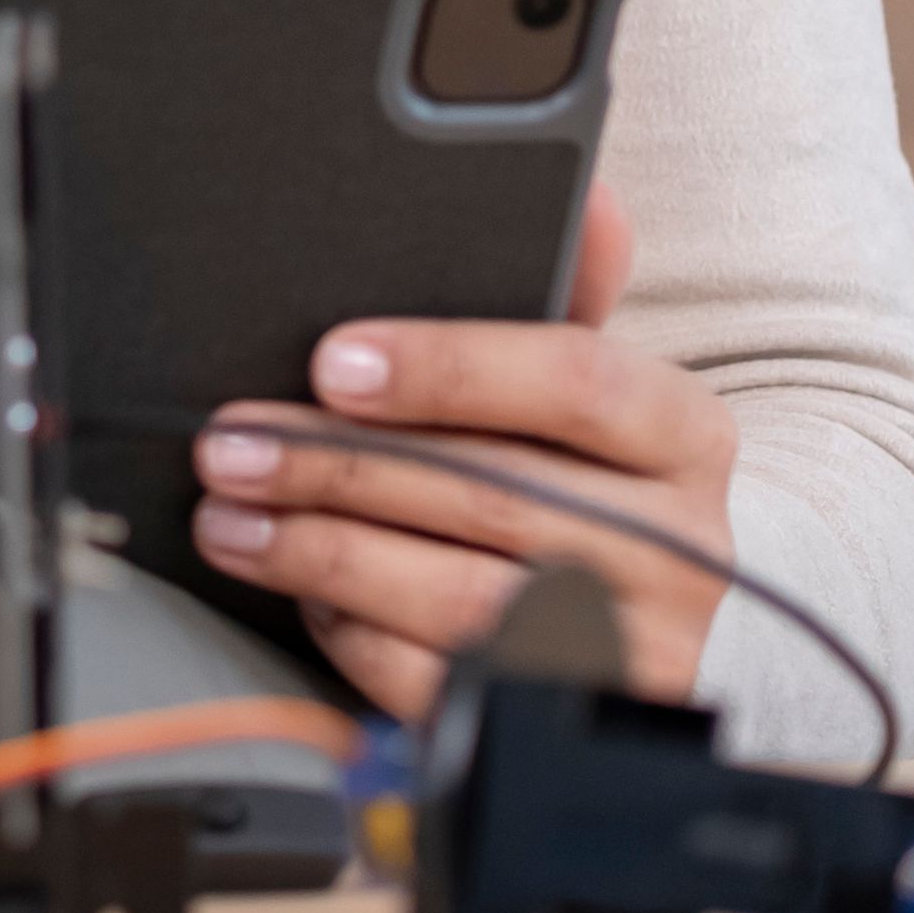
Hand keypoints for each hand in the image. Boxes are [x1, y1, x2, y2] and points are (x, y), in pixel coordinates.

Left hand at [187, 184, 736, 711]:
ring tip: (230, 517)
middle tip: (230, 444)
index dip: (447, 368)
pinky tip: (301, 594)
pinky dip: (355, 634)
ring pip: (456, 597)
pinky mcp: (570, 716)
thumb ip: (571, 293)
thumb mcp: (594, 388)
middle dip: (335, 465)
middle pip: (489, 492)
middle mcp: (680, 545)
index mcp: (683, 434)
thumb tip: (594, 196)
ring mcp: (632, 645)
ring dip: (321, 553)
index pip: (576, 380)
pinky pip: (442, 681)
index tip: (332, 362)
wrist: (673, 623)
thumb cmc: (595, 475)